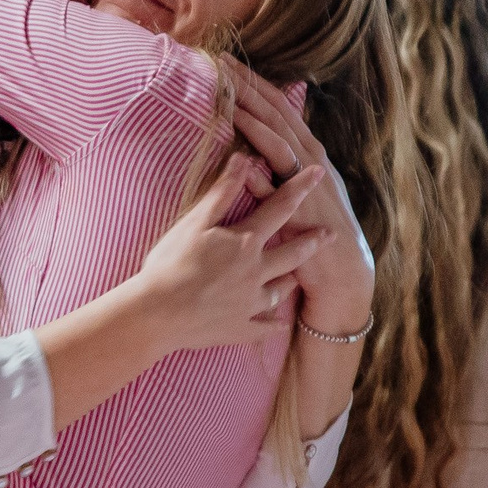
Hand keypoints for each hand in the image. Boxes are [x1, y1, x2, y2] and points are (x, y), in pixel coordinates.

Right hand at [130, 156, 330, 352]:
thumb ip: (222, 192)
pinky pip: (262, 328)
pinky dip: (271, 326)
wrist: (157, 315)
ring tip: (297, 279)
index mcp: (245, 243)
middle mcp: (255, 272)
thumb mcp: (194, 223)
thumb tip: (244, 159)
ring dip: (289, 283)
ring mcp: (250, 304)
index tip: (319, 174)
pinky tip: (278, 327)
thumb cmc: (170, 265)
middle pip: (292, 254)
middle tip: (330, 235)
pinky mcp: (239, 328)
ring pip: (279, 292)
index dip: (300, 189)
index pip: (279, 208)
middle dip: (312, 242)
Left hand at [229, 70, 374, 336]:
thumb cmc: (317, 231)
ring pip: (279, 141)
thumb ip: (280, 164)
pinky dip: (263, 169)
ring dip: (255, 117)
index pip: (279, 109)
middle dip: (251, 87)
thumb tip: (255, 141)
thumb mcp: (301, 189)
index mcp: (309, 153)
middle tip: (224, 62)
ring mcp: (309, 183)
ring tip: (230, 96)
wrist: (343, 272)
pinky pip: (279, 186)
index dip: (256, 85)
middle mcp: (311, 160)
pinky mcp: (304, 210)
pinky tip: (243, 156)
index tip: (230, 64)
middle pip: (278, 114)